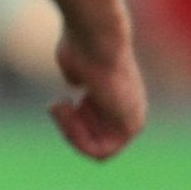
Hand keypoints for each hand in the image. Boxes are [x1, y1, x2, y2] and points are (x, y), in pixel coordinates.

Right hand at [48, 24, 145, 159]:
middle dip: (68, 129)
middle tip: (57, 105)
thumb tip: (78, 83)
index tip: (62, 102)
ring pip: (96, 151)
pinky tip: (70, 111)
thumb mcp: (77, 66)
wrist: (96, 38)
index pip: (93, 133)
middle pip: (93, 144)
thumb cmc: (82, 46)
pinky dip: (77, 137)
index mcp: (119, 102)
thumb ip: (80, 78)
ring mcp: (133, 121)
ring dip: (70, 132)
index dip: (71, 125)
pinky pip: (101, 151)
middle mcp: (130, 114)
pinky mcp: (131, 126)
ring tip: (61, 104)